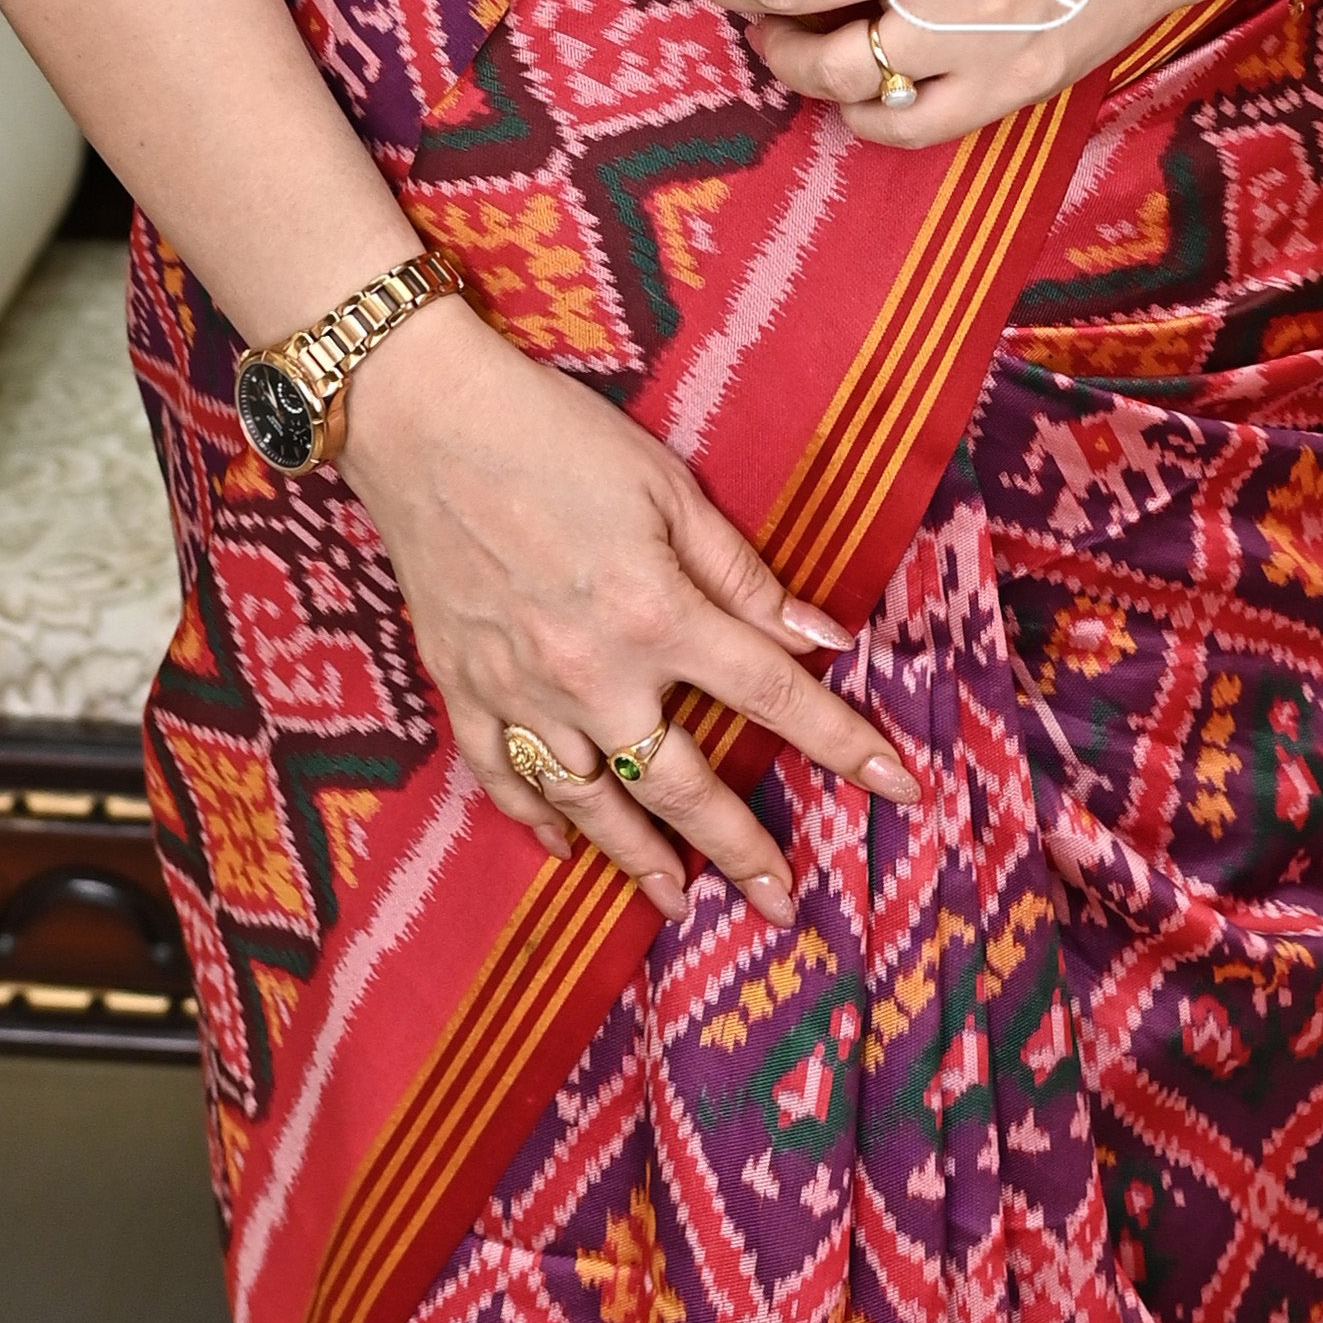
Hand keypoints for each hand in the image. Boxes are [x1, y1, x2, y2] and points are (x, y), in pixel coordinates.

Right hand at [338, 302, 916, 926]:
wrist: (424, 421)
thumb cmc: (554, 436)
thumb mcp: (666, 486)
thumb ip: (741, 572)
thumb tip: (820, 636)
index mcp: (655, 611)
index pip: (771, 693)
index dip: (843, 743)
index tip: (899, 787)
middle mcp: (592, 671)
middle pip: (681, 783)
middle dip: (741, 849)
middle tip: (782, 901)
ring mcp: (521, 691)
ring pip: (594, 803)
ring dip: (642, 859)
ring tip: (681, 900)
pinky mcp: (465, 690)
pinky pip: (506, 780)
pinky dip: (538, 822)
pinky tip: (566, 851)